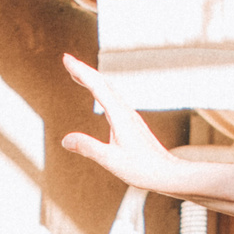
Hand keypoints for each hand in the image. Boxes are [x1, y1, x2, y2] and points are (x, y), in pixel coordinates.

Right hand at [59, 54, 192, 193]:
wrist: (168, 174)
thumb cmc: (143, 169)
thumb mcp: (110, 160)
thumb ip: (88, 147)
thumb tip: (65, 140)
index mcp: (120, 116)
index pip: (97, 86)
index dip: (80, 71)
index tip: (66, 59)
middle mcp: (126, 112)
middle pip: (103, 83)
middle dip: (84, 70)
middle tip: (68, 60)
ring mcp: (130, 117)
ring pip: (110, 91)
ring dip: (93, 79)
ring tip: (79, 74)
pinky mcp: (133, 124)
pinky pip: (114, 100)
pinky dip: (102, 92)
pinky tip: (101, 96)